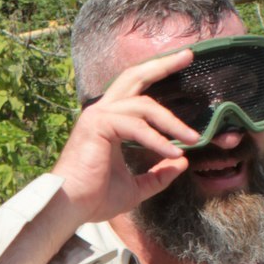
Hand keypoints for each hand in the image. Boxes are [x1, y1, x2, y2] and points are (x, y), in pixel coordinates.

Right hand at [50, 46, 202, 226]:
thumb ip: (157, 175)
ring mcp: (98, 116)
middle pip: (135, 77)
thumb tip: (181, 163)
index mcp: (109, 121)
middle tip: (188, 56)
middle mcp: (102, 112)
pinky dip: (156, 139)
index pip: (136, 91)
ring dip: (171, 121)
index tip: (182, 66)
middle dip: (163, 65)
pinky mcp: (98, 125)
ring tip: (193, 138)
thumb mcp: (136, 187)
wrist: (71, 208)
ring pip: (143, 105)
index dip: (158, 77)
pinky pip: (136, 126)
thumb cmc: (95, 198)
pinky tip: (172, 152)